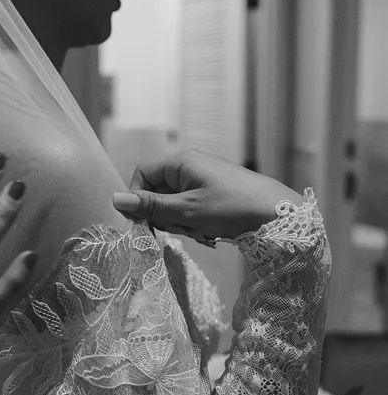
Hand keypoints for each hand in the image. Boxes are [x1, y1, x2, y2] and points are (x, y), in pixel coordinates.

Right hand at [112, 148, 302, 241]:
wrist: (279, 214)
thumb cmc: (231, 208)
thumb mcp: (186, 211)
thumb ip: (150, 206)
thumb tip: (115, 199)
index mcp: (181, 162)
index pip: (142, 175)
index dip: (139, 199)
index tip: (146, 222)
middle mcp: (191, 166)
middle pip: (158, 192)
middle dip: (166, 215)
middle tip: (184, 228)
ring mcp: (204, 179)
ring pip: (175, 204)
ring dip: (182, 223)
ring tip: (203, 231)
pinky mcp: (216, 194)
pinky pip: (192, 209)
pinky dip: (197, 223)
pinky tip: (212, 233)